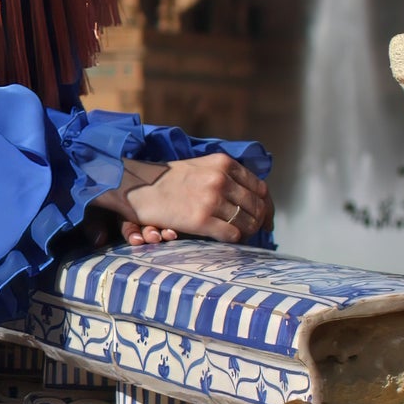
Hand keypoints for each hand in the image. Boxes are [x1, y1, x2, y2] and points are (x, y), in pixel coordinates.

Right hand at [94, 153, 270, 247]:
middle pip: (256, 206)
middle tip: (258, 230)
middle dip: (260, 220)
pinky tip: (228, 238)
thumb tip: (251, 194)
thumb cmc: (168, 179)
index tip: (266, 216)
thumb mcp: (201, 166)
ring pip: (247, 222)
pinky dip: (234, 239)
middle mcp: (220, 179)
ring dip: (247, 231)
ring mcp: (211, 199)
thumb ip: (225, 175)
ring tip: (242, 236)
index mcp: (223, 163)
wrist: (137, 186)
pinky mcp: (200, 219)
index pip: (259, 187)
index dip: (266, 204)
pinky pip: (232, 234)